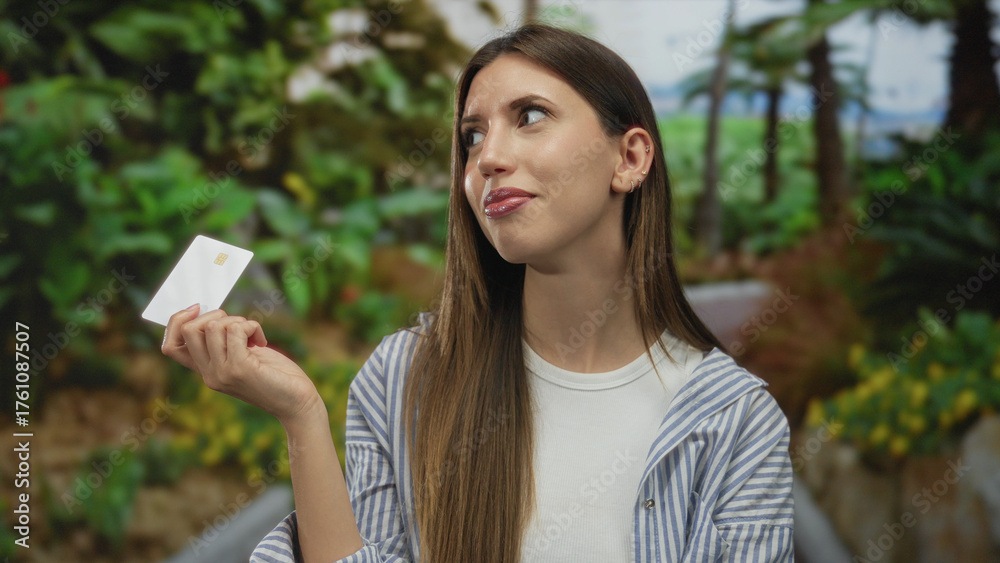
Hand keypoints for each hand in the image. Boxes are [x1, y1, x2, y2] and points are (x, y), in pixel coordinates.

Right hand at [160, 305, 322, 425]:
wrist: (297, 402)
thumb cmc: (274, 374)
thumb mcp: (243, 356)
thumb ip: (225, 342)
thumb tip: (212, 312)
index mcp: (206, 371)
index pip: (170, 346)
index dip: (177, 321)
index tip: (198, 309)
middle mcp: (209, 374)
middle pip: (189, 330)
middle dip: (215, 314)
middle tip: (239, 326)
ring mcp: (222, 373)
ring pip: (215, 326)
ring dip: (239, 321)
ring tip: (253, 335)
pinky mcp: (240, 369)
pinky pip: (237, 330)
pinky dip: (252, 326)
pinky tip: (261, 340)